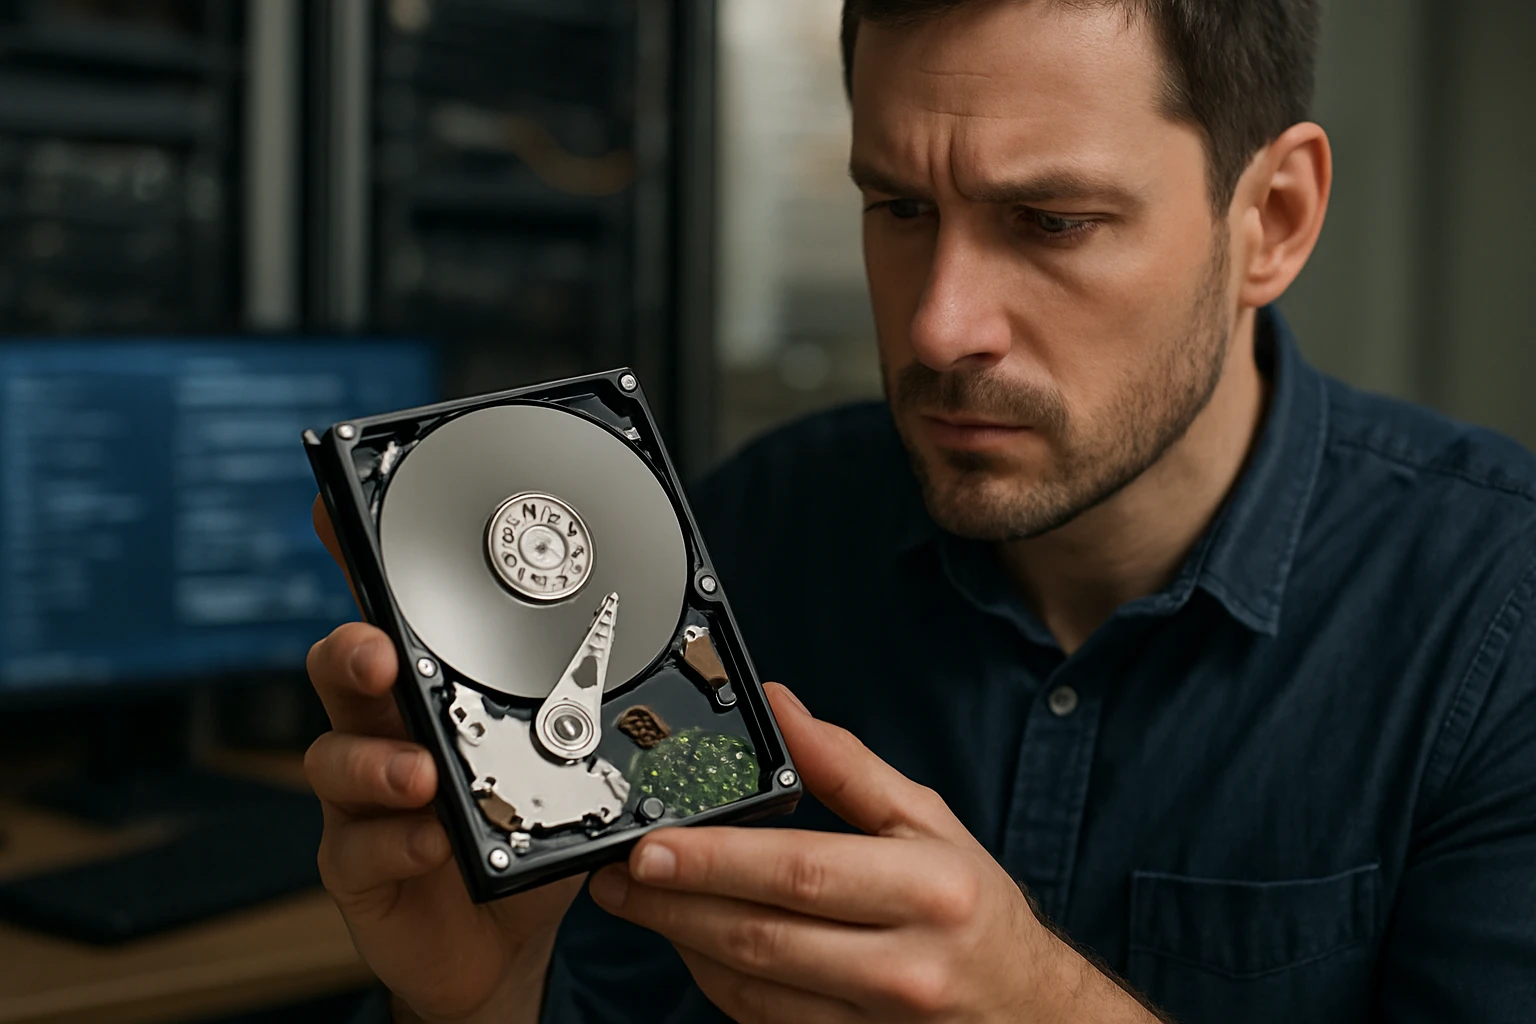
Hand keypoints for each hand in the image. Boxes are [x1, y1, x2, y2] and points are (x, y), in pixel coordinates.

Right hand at [304, 498, 581, 1023]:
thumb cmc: (533, 827)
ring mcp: (364, 797)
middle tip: (382, 651)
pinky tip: (435, 838)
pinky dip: (398, 839)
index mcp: (438, 687)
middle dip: (355, 649)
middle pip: (345, 668)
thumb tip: (678, 646)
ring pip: (334, 758)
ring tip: (422, 773)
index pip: (399, 613)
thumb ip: (601, 707)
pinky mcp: (358, 864)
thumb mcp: (575, 758)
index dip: (366, 558)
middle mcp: (387, 729)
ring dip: (375, 761)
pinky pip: (360, 846)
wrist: (500, 937)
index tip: (349, 508)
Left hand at [587, 684, 1160, 1022]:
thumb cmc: (973, 911)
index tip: (652, 846)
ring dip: (684, 946)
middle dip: (672, 906)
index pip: (800, 873)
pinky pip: (762, 1023)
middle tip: (618, 876)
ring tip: (641, 905)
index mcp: (924, 890)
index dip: (715, 861)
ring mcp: (874, 1023)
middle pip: (760, 937)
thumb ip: (848, 767)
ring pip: (751, 990)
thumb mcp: (928, 821)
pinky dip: (718, 983)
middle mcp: (902, 966)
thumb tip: (781, 710)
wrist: (1026, 1011)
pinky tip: (696, 945)